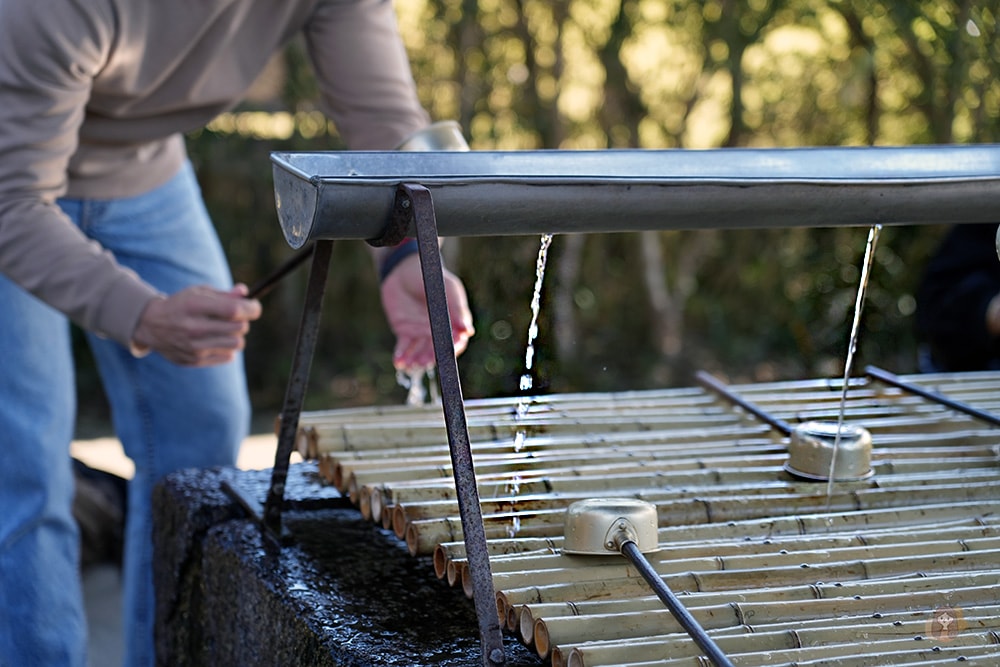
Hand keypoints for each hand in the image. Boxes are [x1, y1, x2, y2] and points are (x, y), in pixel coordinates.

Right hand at [131, 284, 261, 365]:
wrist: (151, 326)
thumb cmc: (182, 305)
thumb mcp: (198, 293)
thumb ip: (224, 294)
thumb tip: (245, 293)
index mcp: (194, 306)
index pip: (234, 310)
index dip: (251, 308)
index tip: (254, 307)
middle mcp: (193, 327)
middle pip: (239, 328)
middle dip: (243, 321)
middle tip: (235, 318)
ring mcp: (194, 347)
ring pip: (237, 343)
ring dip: (236, 336)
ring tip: (225, 330)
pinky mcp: (194, 360)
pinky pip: (228, 356)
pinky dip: (228, 348)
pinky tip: (216, 340)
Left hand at [379, 254, 473, 370]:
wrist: (405, 269)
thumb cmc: (432, 277)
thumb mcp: (448, 290)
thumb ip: (457, 310)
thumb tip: (468, 332)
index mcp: (453, 323)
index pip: (456, 341)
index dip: (453, 347)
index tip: (449, 350)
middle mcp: (438, 331)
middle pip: (437, 349)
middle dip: (431, 357)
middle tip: (425, 362)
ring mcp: (420, 332)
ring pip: (420, 351)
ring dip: (416, 359)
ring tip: (411, 364)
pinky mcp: (404, 331)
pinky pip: (404, 347)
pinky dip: (402, 356)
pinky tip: (399, 363)